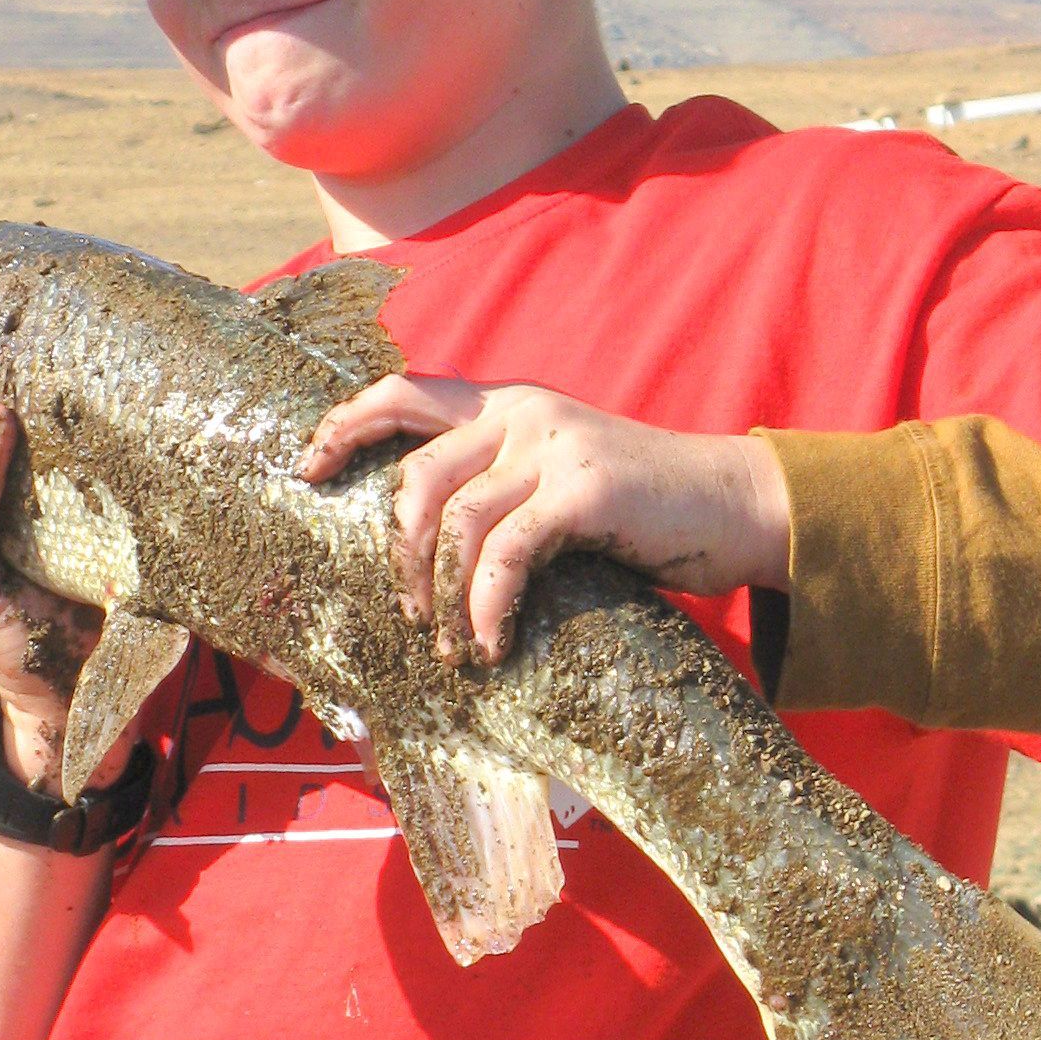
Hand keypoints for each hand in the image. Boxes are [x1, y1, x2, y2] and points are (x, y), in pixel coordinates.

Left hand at [297, 374, 792, 666]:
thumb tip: (425, 549)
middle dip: (400, 553)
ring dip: (441, 594)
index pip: (405, 392)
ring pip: (456, 518)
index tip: (307, 467)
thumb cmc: (641, 509)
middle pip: (417, 474)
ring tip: (452, 647)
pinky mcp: (583, 490)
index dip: (347, 424)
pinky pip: (506, 554)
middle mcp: (522, 414)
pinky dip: (488, 606)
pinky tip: (492, 644)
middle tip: (409, 614)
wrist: (733, 505)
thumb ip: (500, 487)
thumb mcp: (557, 479)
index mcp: (507, 405)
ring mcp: (553, 446)